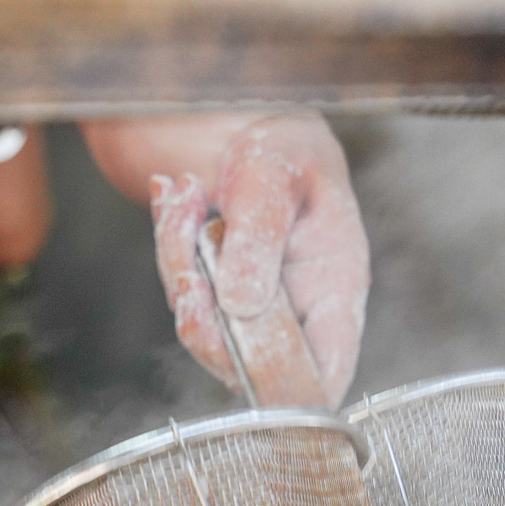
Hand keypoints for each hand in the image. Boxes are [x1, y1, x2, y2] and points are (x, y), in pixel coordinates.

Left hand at [84, 112, 368, 407]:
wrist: (242, 112)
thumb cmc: (280, 141)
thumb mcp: (273, 175)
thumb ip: (259, 239)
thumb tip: (242, 305)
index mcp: (335, 284)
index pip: (327, 370)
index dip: (293, 393)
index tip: (249, 367)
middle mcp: (297, 304)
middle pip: (252, 363)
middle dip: (208, 324)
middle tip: (191, 274)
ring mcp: (253, 302)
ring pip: (205, 328)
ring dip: (180, 265)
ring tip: (186, 196)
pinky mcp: (216, 291)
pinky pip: (182, 295)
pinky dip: (169, 248)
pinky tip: (177, 197)